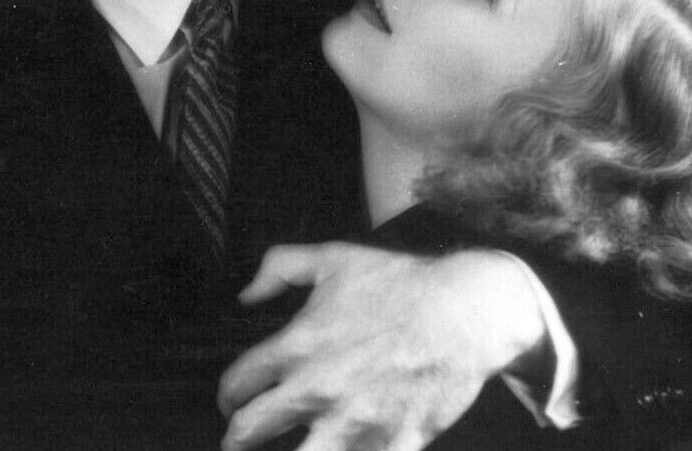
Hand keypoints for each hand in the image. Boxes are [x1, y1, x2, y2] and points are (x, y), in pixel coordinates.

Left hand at [218, 242, 545, 450]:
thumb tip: (244, 294)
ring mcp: (354, 423)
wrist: (464, 311)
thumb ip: (278, 267)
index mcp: (297, 346)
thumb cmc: (399, 283)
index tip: (232, 401)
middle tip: (238, 442)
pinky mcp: (393, 445)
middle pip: (247, 432)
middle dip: (236, 439)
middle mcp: (317, 389)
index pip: (236, 384)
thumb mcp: (332, 259)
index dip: (227, 396)